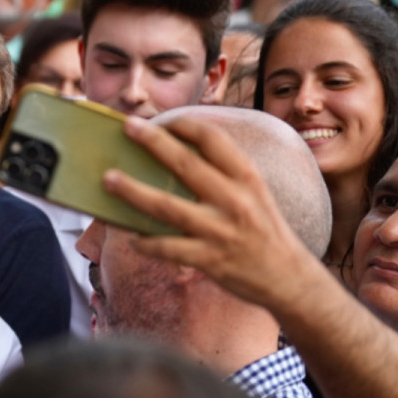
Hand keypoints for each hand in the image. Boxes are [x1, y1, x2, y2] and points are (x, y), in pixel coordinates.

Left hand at [101, 116, 323, 310]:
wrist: (288, 278)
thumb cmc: (263, 230)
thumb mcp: (253, 193)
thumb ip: (222, 174)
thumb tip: (175, 155)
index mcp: (246, 178)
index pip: (214, 140)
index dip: (185, 124)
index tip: (161, 119)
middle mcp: (234, 200)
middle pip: (186, 165)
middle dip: (154, 142)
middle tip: (128, 127)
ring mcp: (220, 231)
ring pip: (167, 207)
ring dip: (133, 192)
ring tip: (108, 180)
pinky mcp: (210, 259)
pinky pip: (168, 248)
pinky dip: (146, 243)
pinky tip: (131, 236)